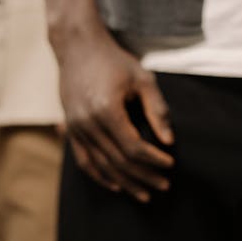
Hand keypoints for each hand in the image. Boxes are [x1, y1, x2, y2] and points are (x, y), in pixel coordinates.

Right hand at [54, 29, 173, 202]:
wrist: (78, 47)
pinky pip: (83, 160)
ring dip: (124, 182)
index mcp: (106, 110)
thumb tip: (169, 140)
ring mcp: (75, 128)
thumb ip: (157, 109)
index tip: (171, 164)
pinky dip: (100, 176)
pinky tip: (115, 185)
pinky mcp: (70, 128)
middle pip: (118, 161)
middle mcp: (87, 123)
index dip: (154, 160)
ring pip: (101, 166)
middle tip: (164, 185)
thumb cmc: (113, 60)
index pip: (133, 147)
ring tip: (144, 193)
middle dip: (143, 176)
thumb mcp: (142, 79)